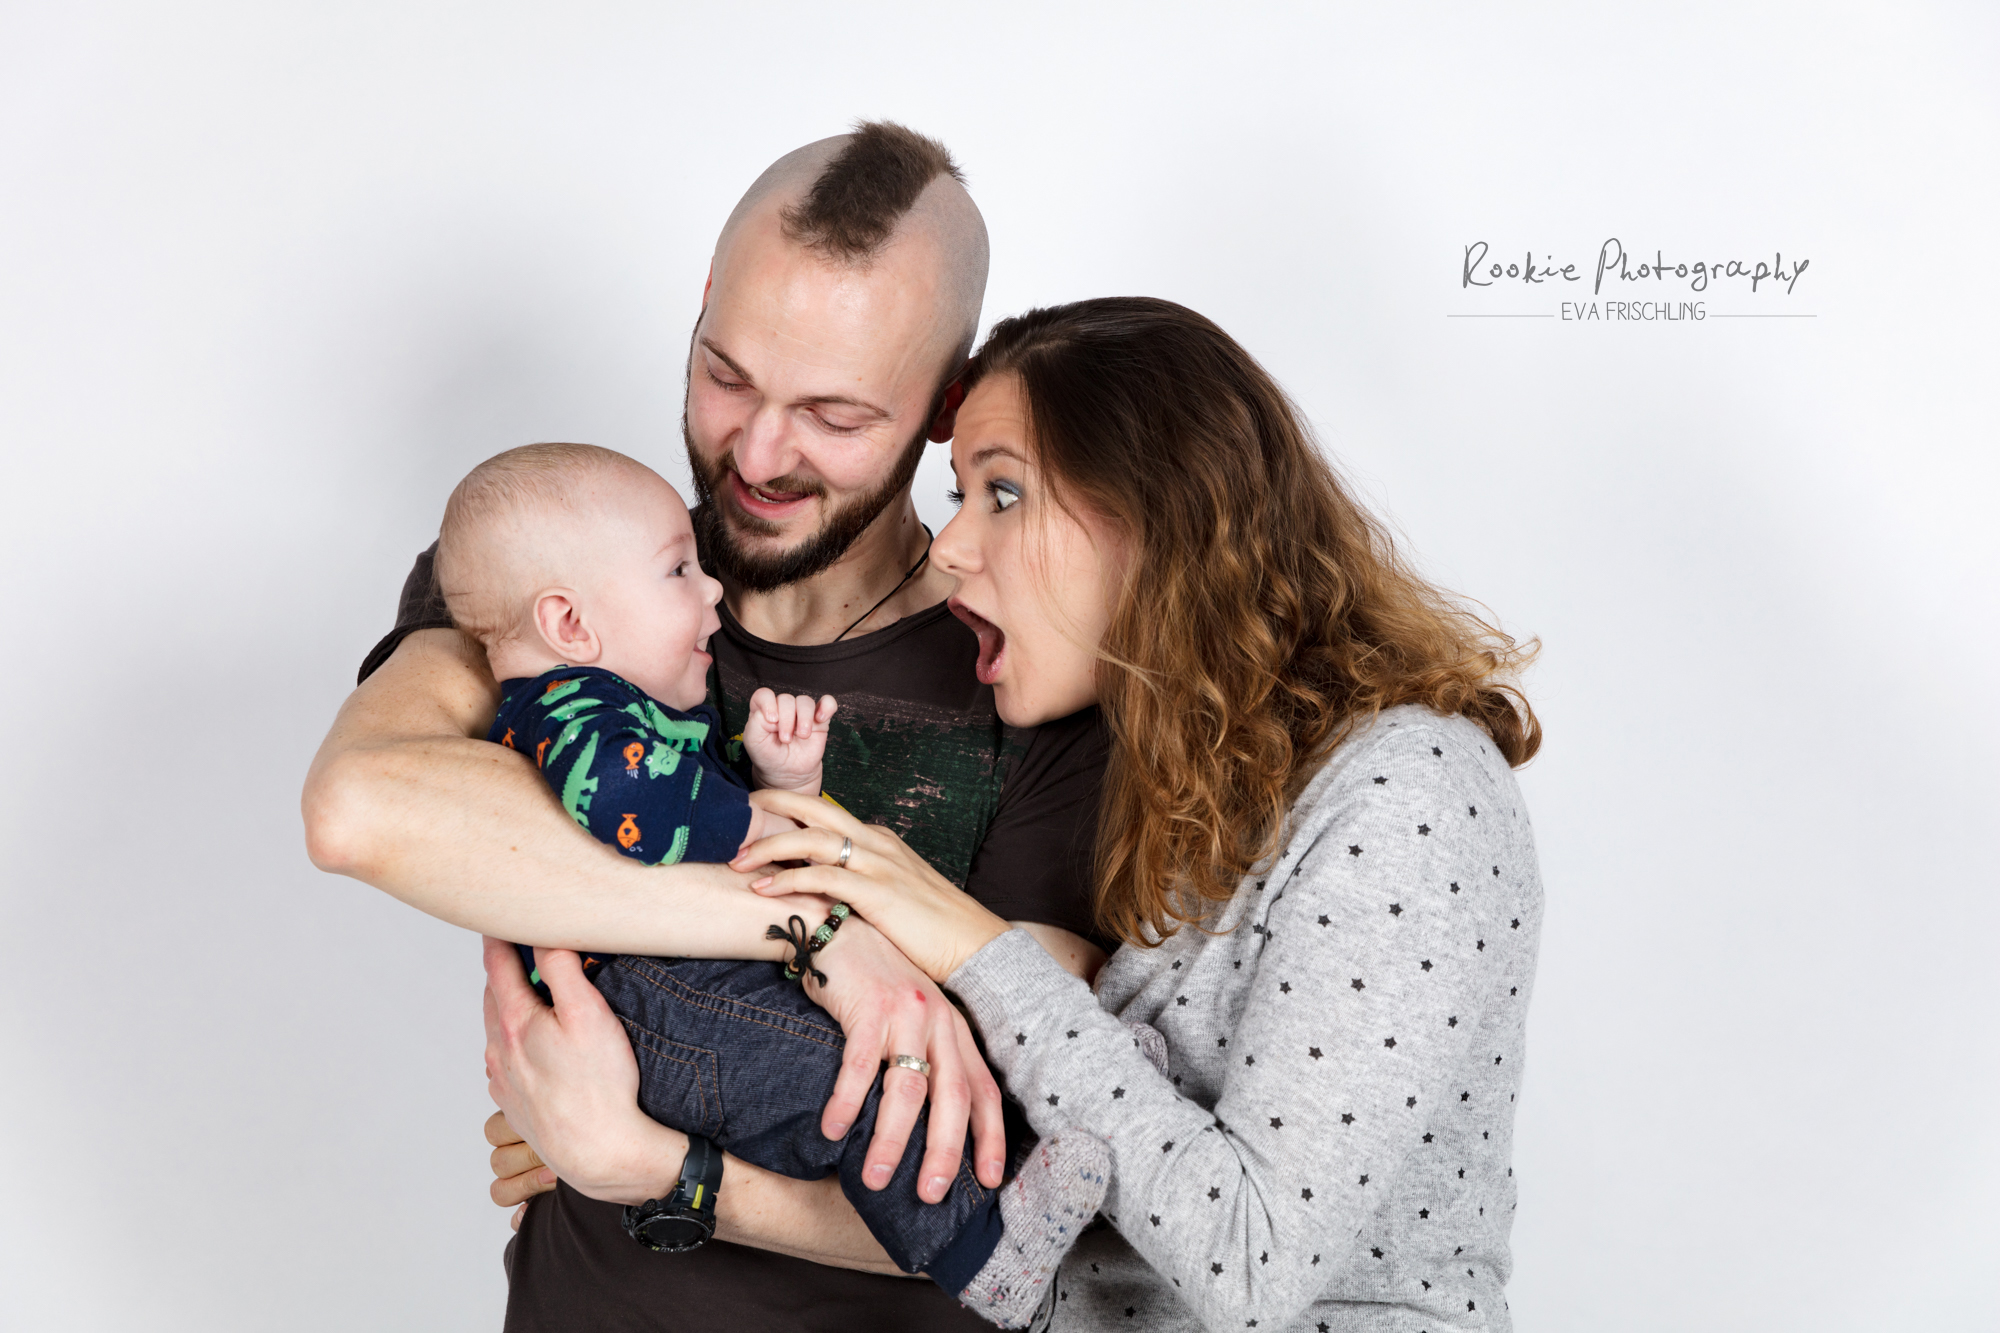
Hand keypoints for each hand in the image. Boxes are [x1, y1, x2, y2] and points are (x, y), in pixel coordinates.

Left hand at [481, 936, 685, 1207]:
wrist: (600, 1153)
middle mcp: (499, 1050)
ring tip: (538, 996)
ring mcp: (503, 1079)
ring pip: (498, 1030)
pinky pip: (506, 1062)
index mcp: (514, 1022)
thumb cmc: (601, 1085)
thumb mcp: (589, 1014)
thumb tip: (544, 935)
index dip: (500, 934)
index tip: (504, 915)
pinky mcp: (513, 1104)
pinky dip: (516, 1042)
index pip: (498, 963)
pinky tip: (540, 1046)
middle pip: (495, 994)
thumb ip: (562, 969)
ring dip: (511, 1007)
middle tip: (527, 948)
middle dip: (507, 969)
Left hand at [733, 789, 1011, 984]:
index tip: (759, 821)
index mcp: (881, 841)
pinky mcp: (877, 893)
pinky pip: (822, 877)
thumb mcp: (897, 895)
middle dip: (773, 805)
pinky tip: (763, 887)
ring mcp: (879, 865)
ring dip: (769, 846)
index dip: (791, 814)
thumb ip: (864, 886)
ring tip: (738, 859)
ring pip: (812, 840)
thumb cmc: (936, 928)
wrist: (976, 945)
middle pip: (815, 811)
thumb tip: (828, 896)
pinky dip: (787, 879)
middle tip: (739, 811)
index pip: (828, 816)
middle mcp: (878, 844)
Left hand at [744, 689, 836, 793]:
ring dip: (804, 718)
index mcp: (764, 710)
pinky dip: (827, 706)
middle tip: (785, 739)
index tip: (771, 720)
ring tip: (802, 736)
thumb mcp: (753, 741)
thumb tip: (774, 712)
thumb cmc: (768, 756)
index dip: (768, 703)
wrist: (788, 775)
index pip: (764, 695)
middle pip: (786, 699)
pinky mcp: (819, 721)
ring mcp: (801, 713)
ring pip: (805, 701)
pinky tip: (821, 718)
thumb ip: (756, 721)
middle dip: (786, 719)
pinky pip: (828, 703)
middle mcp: (782, 709)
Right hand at [805, 916, 1007, 1199]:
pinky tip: (833, 1131)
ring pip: (906, 1087)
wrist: (840, 928)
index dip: (990, 1137)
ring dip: (891, 1139)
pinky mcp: (869, 1005)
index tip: (989, 1181)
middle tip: (930, 1194)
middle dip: (945, 1150)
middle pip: (953, 1096)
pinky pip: (859, 1064)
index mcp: (955, 1029)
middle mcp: (940, 1020)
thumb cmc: (874, 983)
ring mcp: (906, 1012)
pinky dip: (847, 1102)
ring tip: (873, 1179)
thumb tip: (930, 1127)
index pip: (984, 1091)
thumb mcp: (914, 1019)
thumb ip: (927, 1059)